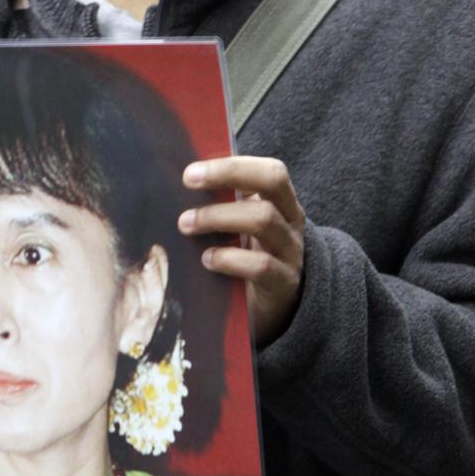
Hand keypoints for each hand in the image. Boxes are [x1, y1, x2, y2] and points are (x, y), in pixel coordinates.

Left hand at [178, 156, 304, 346]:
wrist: (279, 310)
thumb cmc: (252, 257)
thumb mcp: (244, 227)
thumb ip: (226, 203)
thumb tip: (182, 182)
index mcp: (283, 203)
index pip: (270, 171)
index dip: (234, 165)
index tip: (193, 171)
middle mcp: (292, 222)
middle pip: (271, 184)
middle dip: (227, 176)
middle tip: (187, 182)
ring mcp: (291, 252)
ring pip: (264, 220)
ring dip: (219, 217)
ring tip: (186, 224)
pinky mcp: (283, 285)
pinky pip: (261, 266)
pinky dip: (230, 259)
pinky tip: (207, 259)